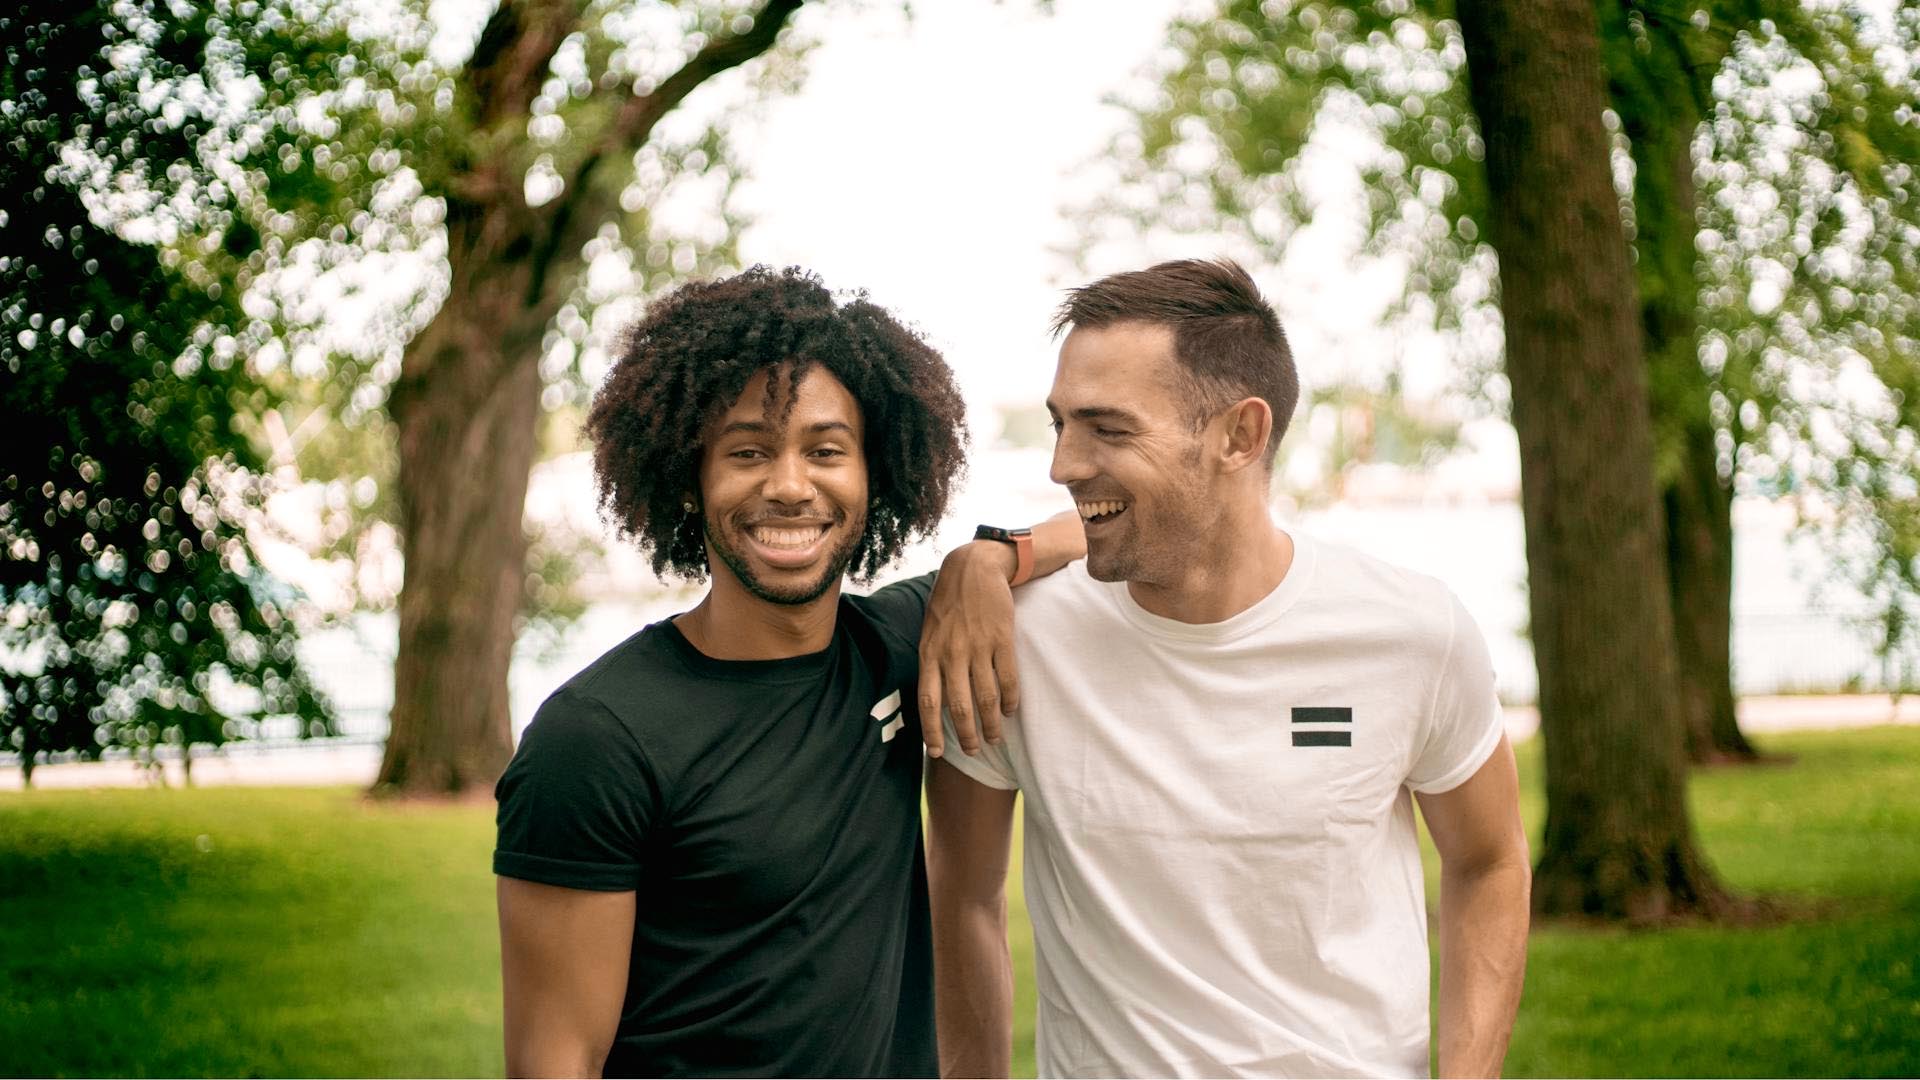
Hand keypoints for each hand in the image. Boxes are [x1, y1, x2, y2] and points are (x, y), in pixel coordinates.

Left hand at [919, 541, 1019, 757]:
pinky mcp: (1002, 639)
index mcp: (930, 653)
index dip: (933, 731)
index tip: (938, 753)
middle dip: (968, 735)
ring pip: (986, 698)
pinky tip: (1011, 710)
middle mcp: (952, 654)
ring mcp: (978, 647)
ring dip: (992, 724)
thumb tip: (937, 698)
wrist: (973, 567)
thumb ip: (932, 662)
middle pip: (959, 707)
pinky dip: (1010, 700)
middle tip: (975, 750)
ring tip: (995, 738)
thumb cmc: (949, 602)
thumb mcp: (929, 630)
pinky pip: (1008, 679)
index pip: (928, 702)